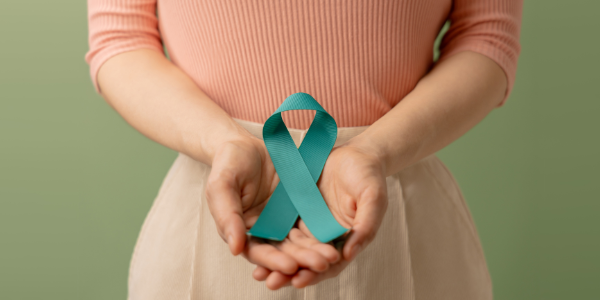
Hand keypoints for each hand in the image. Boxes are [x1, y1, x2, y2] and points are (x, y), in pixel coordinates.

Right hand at [205, 134, 337, 274]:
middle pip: (284, 251)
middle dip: (303, 260)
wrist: (247, 143)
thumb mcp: (221, 184)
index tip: (290, 266)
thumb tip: (235, 249)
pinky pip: (312, 222)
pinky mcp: (299, 208)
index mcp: (242, 231)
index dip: (273, 261)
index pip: (258, 252)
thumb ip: (226, 214)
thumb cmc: (229, 163)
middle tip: (323, 264)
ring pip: (301, 240)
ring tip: (334, 256)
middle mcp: (264, 230)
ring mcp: (283, 220)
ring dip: (316, 250)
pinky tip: (338, 237)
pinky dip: (323, 232)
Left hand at [252, 141, 388, 288]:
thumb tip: (349, 254)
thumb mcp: (374, 198)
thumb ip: (366, 225)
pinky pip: (280, 225)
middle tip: (271, 283)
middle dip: (289, 273)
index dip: (315, 273)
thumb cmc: (368, 175)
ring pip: (290, 247)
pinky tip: (254, 243)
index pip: (330, 263)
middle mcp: (325, 235)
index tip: (299, 280)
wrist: (354, 151)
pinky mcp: (295, 208)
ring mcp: (309, 223)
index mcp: (346, 238)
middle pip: (306, 260)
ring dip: (275, 261)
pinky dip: (269, 237)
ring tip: (258, 274)